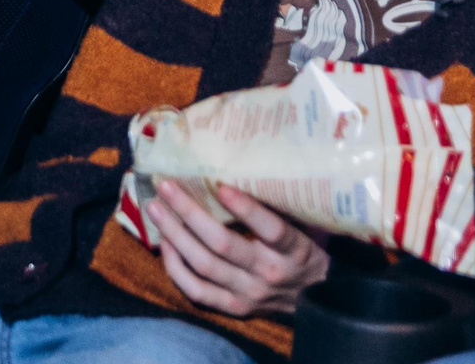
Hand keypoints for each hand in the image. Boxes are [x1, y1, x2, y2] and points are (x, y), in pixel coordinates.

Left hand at [150, 182, 329, 317]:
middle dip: (189, 212)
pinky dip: (176, 267)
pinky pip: (197, 291)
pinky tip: (164, 244)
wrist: (319, 302)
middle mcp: (269, 273)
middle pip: (223, 244)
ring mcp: (250, 294)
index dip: (246, 208)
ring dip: (174, 234)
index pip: (272, 229)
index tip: (221, 184)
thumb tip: (239, 165)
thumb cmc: (303, 252)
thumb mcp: (303, 227)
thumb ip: (277, 206)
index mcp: (294, 250)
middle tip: (166, 186)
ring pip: (204, 265)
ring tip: (155, 208)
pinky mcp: (234, 308)